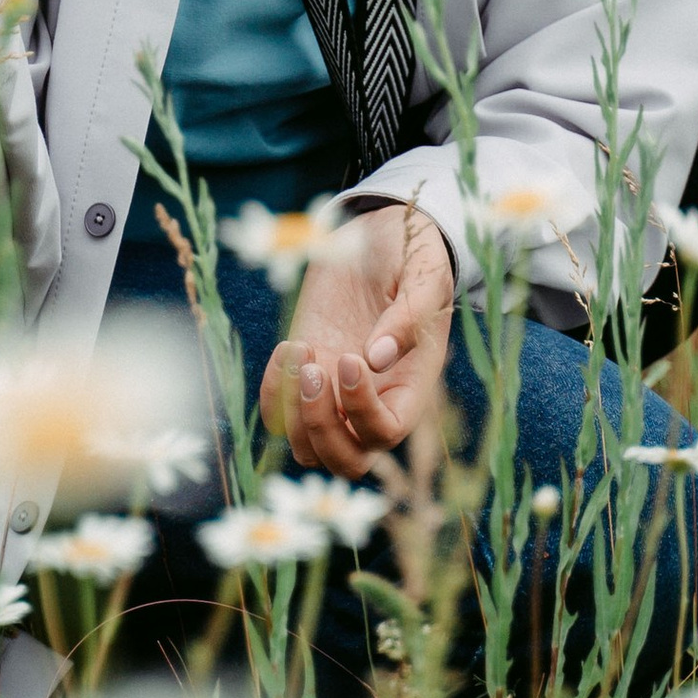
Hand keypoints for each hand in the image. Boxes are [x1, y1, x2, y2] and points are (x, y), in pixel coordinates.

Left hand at [262, 205, 453, 479]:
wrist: (380, 235)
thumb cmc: (412, 254)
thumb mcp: (423, 273)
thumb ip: (409, 315)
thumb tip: (377, 359)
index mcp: (411, 387)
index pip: (386, 432)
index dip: (362, 410)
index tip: (349, 357)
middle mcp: (373, 402)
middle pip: (346, 461)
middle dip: (322, 426)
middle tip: (316, 367)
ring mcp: (335, 395)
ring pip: (309, 451)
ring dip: (295, 413)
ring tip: (301, 352)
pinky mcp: (306, 377)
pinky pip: (280, 416)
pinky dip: (274, 394)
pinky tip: (288, 348)